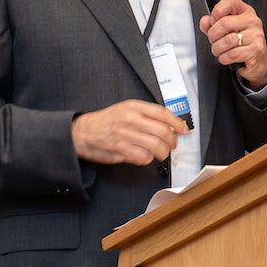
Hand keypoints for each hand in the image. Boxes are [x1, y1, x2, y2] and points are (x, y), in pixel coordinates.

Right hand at [71, 100, 188, 164]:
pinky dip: (148, 159)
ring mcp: (126, 135)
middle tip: (172, 144)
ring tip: (161, 153)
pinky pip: (144, 157)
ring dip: (163, 152)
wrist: (82, 132)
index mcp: (134, 107)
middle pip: (163, 132)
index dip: (177, 123)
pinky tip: (145, 156)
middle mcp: (131, 120)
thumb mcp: (125, 109)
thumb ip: (145, 114)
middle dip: (172, 141)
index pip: (163, 114)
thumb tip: (168, 122)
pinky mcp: (121, 150)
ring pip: (156, 146)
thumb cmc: (105, 121)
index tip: (183, 129)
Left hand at [199, 0, 266, 88]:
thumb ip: (212, 24)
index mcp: (245, 12)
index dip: (217, 11)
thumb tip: (205, 21)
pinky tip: (226, 57)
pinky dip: (224, 58)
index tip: (213, 21)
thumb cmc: (241, 43)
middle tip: (213, 41)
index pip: (230, 1)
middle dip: (213, 35)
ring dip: (217, 49)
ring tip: (218, 50)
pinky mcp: (256, 50)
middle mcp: (253, 21)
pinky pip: (232, 54)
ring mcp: (256, 36)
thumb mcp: (225, 30)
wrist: (257, 62)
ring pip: (227, 41)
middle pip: (225, 23)